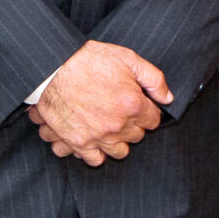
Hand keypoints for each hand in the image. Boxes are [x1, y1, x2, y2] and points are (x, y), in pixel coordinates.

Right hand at [28, 40, 171, 166]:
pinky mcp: (78, 143)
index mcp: (132, 104)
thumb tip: (167, 97)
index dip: (146, 109)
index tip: (138, 102)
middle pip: (136, 137)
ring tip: (107, 124)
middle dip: (132, 124)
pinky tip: (91, 136)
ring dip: (116, 140)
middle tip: (120, 109)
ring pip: (118, 152)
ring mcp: (97, 137)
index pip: (153, 120)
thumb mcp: (126, 57)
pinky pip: (93, 160)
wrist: (51, 67)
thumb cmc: (86, 59)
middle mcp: (118, 126)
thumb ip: (152, 78)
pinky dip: (93, 151)